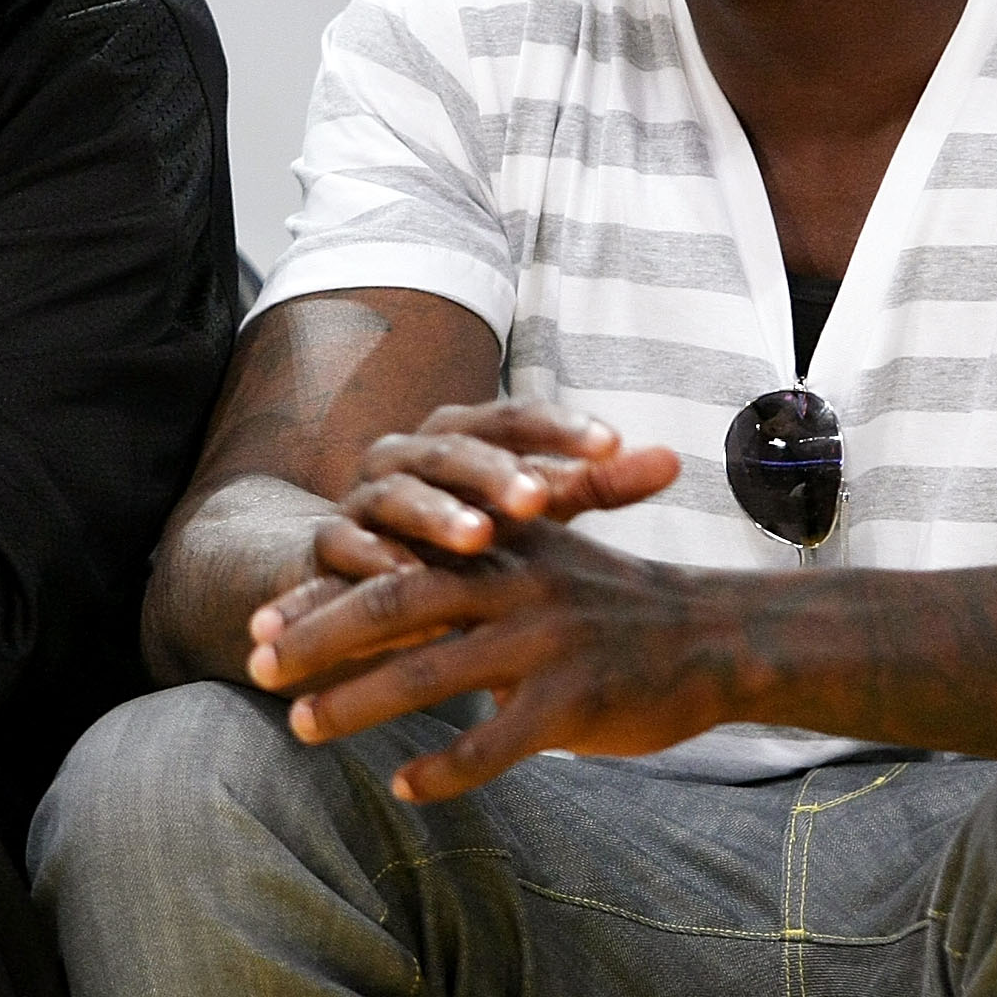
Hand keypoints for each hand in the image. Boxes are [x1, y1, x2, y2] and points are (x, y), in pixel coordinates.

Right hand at [247, 400, 679, 656]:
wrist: (343, 571)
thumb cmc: (455, 541)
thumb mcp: (525, 516)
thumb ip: (591, 485)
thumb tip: (674, 458)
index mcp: (460, 439)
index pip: (514, 418)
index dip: (559, 429)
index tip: (611, 443)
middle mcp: (408, 457)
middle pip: (454, 449)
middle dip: (496, 471)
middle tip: (539, 496)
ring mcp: (361, 500)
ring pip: (398, 495)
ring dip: (437, 515)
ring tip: (478, 538)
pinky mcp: (323, 548)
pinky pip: (343, 547)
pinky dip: (372, 561)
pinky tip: (402, 578)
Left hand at [249, 518, 746, 804]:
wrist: (718, 635)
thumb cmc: (615, 605)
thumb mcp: (542, 561)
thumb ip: (466, 574)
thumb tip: (378, 599)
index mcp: (499, 547)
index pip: (391, 565)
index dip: (320, 594)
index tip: (259, 622)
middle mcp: (513, 585)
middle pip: (392, 606)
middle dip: (316, 640)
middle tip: (256, 670)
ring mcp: (543, 643)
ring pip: (429, 674)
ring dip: (356, 703)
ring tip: (301, 728)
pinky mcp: (574, 702)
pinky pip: (494, 743)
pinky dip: (445, 769)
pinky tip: (404, 787)